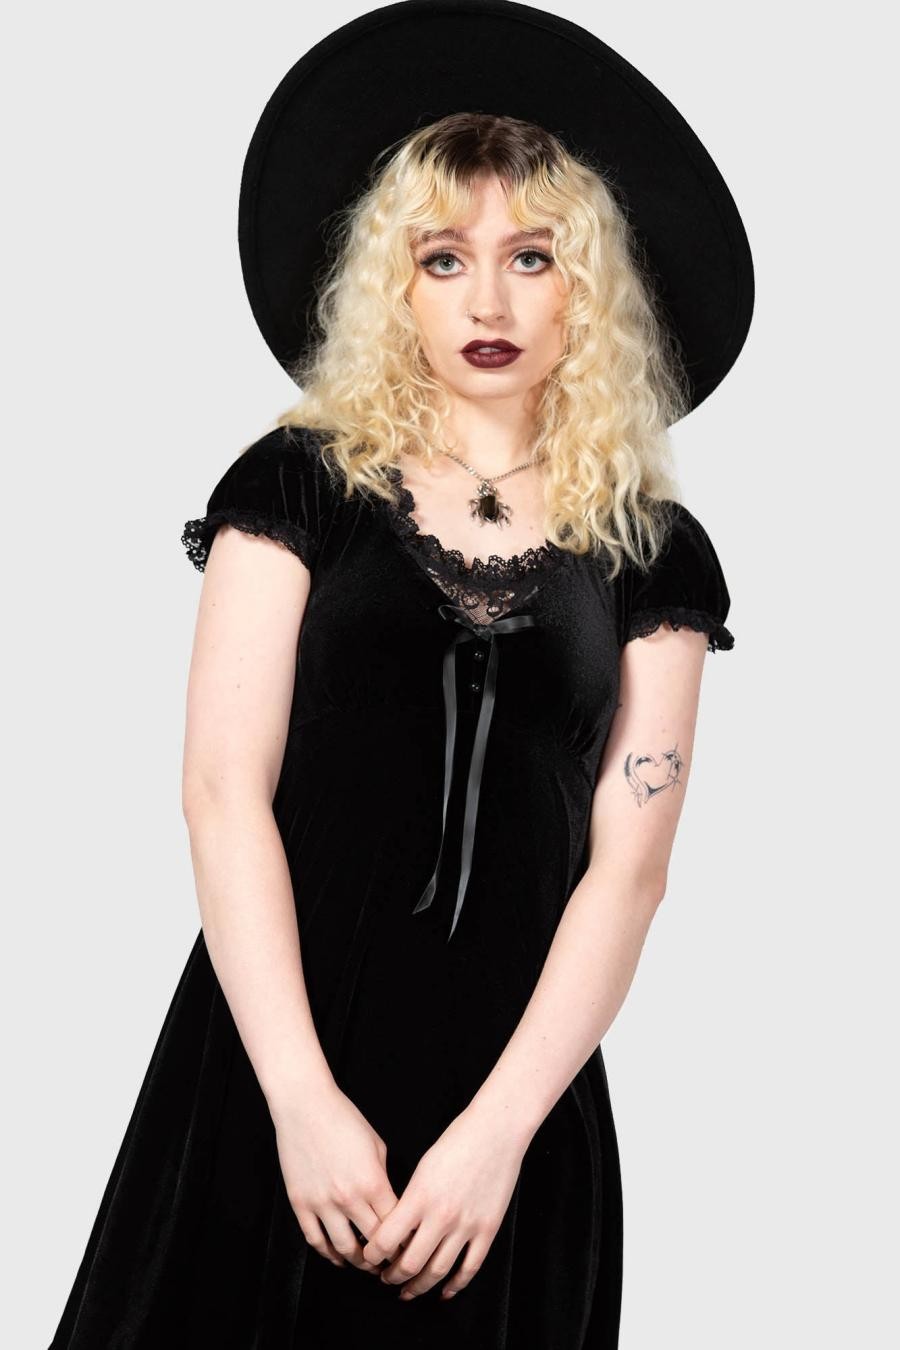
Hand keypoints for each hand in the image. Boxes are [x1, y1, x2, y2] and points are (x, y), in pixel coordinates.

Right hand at [271, 1079, 399, 1274]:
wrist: (305, 1106)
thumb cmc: (343, 1119)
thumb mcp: (377, 1146)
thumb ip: (384, 1178)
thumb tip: (389, 1204)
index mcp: (373, 1182)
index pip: (396, 1226)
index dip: (405, 1240)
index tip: (410, 1246)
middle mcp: (348, 1198)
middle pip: (373, 1243)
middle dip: (386, 1257)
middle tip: (392, 1262)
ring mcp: (322, 1203)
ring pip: (344, 1249)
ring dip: (358, 1262)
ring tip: (367, 1263)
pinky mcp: (300, 1204)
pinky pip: (315, 1240)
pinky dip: (328, 1254)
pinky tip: (337, 1256)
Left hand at [361, 1105, 526, 1300]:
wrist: (495, 1131)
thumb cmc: (458, 1141)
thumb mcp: (423, 1167)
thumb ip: (411, 1200)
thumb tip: (398, 1229)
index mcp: (420, 1196)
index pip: (386, 1239)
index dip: (373, 1254)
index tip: (369, 1257)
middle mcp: (441, 1215)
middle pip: (410, 1262)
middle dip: (393, 1276)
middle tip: (386, 1278)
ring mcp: (466, 1225)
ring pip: (438, 1270)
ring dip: (419, 1286)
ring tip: (409, 1290)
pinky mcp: (488, 1229)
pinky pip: (470, 1267)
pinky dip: (456, 1285)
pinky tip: (445, 1290)